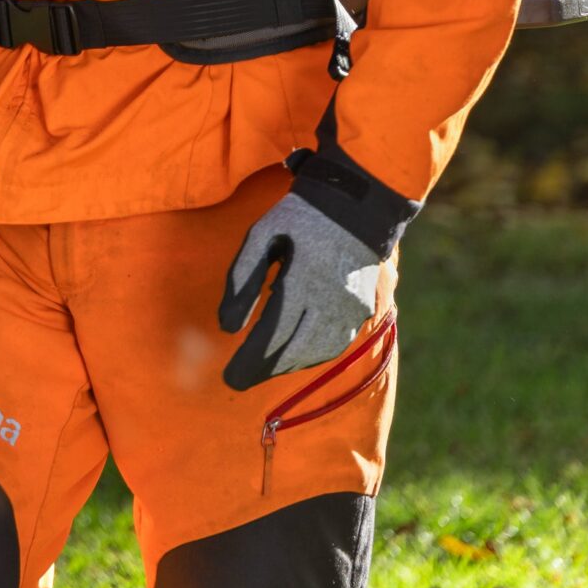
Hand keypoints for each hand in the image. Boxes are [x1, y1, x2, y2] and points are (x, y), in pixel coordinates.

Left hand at [216, 189, 385, 390]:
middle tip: (236, 380)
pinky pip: (334, 345)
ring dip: (286, 366)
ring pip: (316, 352)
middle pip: (294, 349)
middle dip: (263, 369)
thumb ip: (242, 279)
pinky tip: (289, 357)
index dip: (251, 359)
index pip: (273, 332)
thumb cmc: (297, 220)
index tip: (229, 378)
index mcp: (302, 278)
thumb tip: (227, 328)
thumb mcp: (260, 237)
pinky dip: (310, 356)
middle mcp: (331, 299)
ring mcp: (350, 308)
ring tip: (259, 370)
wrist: (353, 208)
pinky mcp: (361, 310)